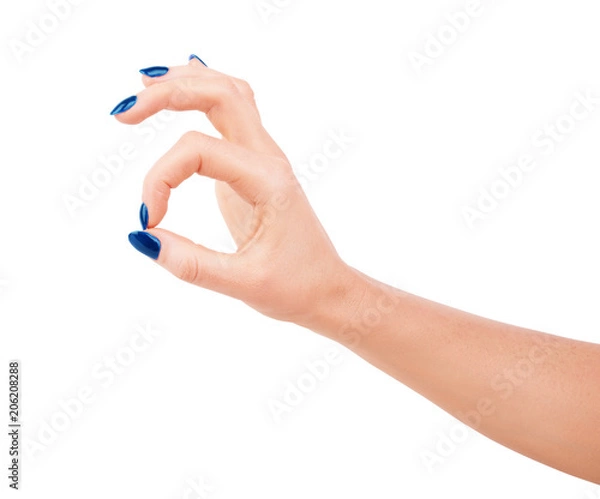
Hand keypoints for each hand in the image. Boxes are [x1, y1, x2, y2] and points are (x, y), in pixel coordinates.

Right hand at [112, 58, 360, 327]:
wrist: (328, 287)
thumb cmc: (296, 286)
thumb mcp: (244, 285)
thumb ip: (192, 264)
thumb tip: (142, 237)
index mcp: (269, 182)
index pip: (199, 150)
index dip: (160, 178)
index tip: (148, 219)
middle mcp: (269, 159)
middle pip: (220, 94)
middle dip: (167, 93)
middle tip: (122, 114)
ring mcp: (264, 157)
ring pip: (229, 93)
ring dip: (187, 82)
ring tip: (144, 83)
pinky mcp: (254, 165)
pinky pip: (234, 112)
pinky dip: (206, 91)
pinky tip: (185, 83)